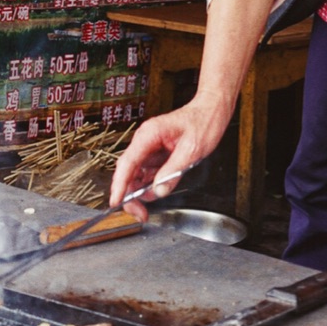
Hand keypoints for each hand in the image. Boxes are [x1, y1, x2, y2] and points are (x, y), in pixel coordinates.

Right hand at [109, 98, 229, 217]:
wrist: (211, 111)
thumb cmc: (203, 123)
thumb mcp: (192, 150)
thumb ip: (173, 171)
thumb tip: (158, 191)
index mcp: (149, 135)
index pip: (127, 163)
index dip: (119, 185)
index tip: (115, 201)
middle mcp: (145, 141)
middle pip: (128, 172)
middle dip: (130, 195)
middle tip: (140, 214)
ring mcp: (149, 148)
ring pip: (135, 176)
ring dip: (140, 192)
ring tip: (150, 205)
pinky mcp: (155, 155)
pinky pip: (147, 174)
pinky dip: (149, 186)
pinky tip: (159, 190)